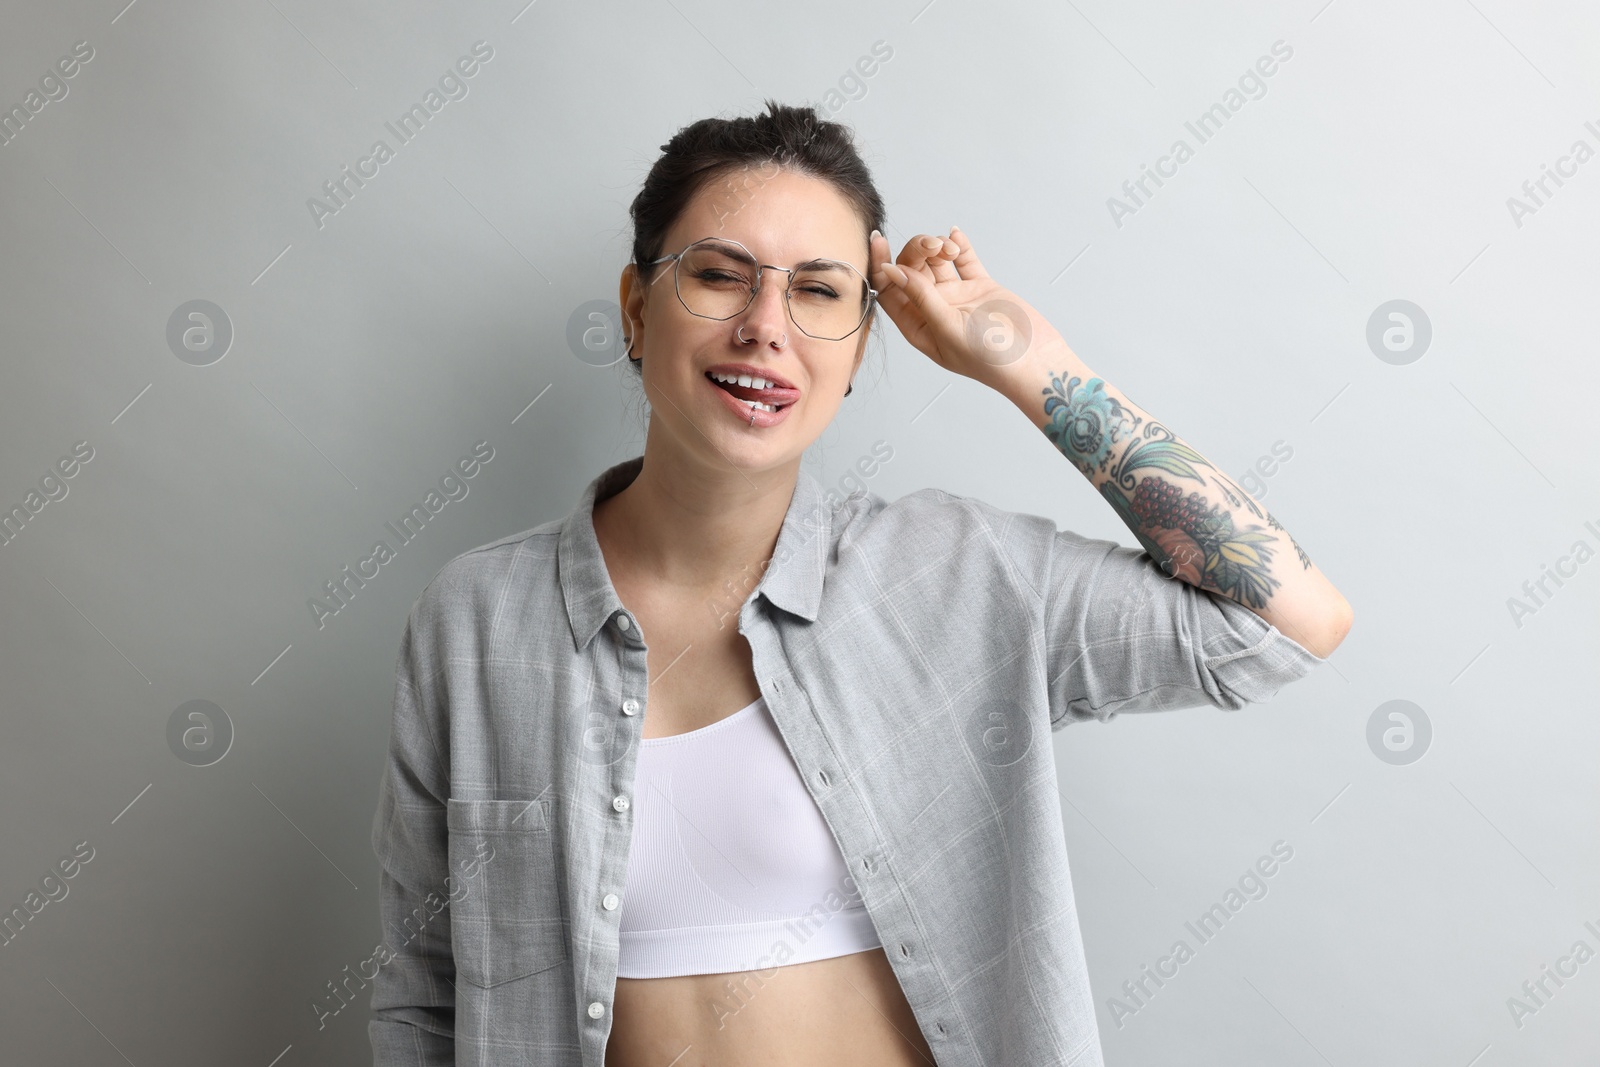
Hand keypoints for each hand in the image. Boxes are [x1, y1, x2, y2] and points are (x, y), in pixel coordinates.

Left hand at [868, 226, 1065, 384]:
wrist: (1034, 361)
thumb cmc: (989, 357)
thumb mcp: (947, 327)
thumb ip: (920, 296)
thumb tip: (891, 270)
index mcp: (918, 327)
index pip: (890, 292)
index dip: (881, 266)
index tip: (878, 240)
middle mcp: (934, 311)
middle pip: (912, 271)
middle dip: (917, 252)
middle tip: (933, 245)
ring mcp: (958, 298)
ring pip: (936, 263)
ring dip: (938, 247)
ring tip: (949, 246)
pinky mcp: (981, 288)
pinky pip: (964, 261)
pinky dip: (959, 246)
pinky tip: (955, 234)